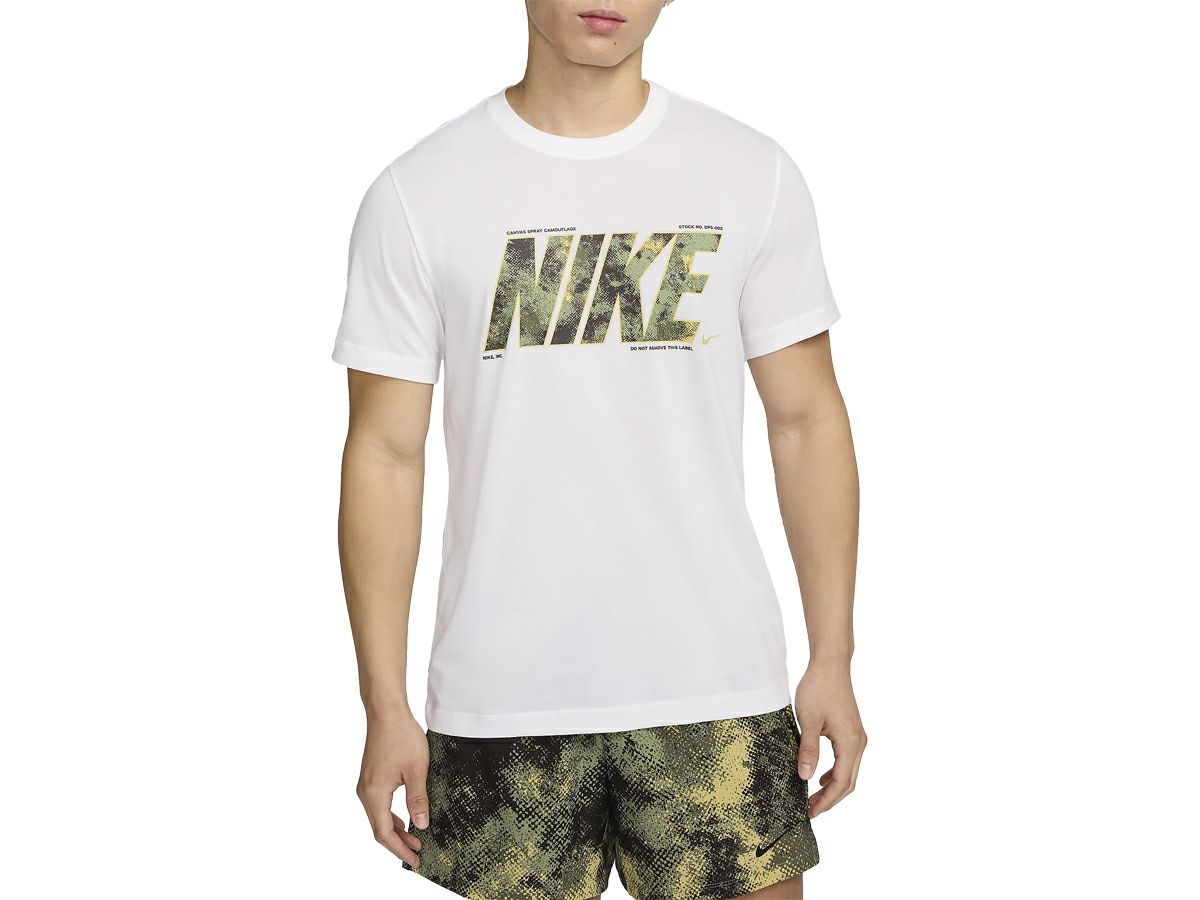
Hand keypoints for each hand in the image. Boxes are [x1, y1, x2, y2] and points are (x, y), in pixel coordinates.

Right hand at [356, 712, 428, 866]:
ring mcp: (366, 785)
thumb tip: (421, 825)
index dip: (400, 849)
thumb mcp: (416, 770)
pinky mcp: (371, 777)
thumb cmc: (401, 736)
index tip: (415, 859)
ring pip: (379, 817)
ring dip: (396, 830)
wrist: (386, 712)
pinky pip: (379, 805)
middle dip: (399, 842)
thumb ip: (418, 800)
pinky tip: (405, 819)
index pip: (384, 833)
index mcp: (374, 794)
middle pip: (379, 828)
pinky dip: (391, 816)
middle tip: (419, 853)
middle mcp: (365, 792)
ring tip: (416, 839)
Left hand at [795, 662, 866, 817]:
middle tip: (809, 810)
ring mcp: (857, 737)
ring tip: (813, 798)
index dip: (826, 801)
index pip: (841, 783)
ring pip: (849, 772)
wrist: (830, 665)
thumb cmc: (818, 689)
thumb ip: (808, 750)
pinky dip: (835, 773)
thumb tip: (805, 777)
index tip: (810, 812)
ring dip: (833, 787)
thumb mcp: (808, 721)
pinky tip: (821, 777)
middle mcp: (859, 743)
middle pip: (848, 782)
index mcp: (850, 743)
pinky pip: (847, 760)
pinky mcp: (852, 731)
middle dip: (830, 799)